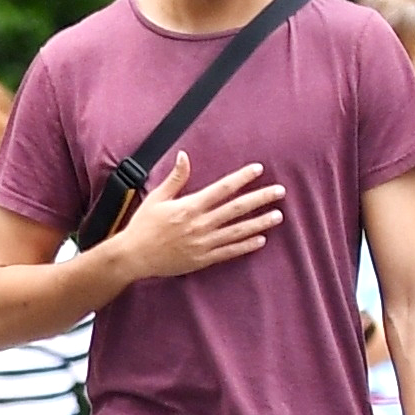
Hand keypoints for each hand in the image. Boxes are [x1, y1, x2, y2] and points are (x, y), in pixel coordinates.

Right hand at [117, 151, 284, 278]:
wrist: (134, 256)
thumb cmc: (144, 225)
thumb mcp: (157, 198)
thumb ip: (175, 178)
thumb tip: (184, 155)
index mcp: (190, 206)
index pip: (223, 188)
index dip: (242, 177)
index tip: (258, 169)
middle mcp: (200, 224)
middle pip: (237, 208)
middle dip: (260, 199)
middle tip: (280, 192)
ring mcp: (204, 243)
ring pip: (238, 231)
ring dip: (260, 223)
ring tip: (278, 216)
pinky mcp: (203, 259)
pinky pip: (230, 251)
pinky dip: (246, 246)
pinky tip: (261, 239)